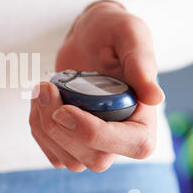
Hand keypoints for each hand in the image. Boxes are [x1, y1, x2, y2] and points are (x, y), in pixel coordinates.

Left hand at [29, 0, 164, 171]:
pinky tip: (38, 101)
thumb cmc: (112, 32)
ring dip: (44, 126)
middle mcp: (123, 138)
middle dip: (60, 128)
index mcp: (145, 117)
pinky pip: (52, 152)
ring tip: (41, 89)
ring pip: (68, 159)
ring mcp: (95, 144)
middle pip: (94, 158)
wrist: (88, 37)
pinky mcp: (72, 143)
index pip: (132, 144)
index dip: (94, 133)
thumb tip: (155, 97)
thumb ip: (141, 61)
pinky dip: (37, 128)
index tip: (63, 110)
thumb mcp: (129, 34)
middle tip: (44, 88)